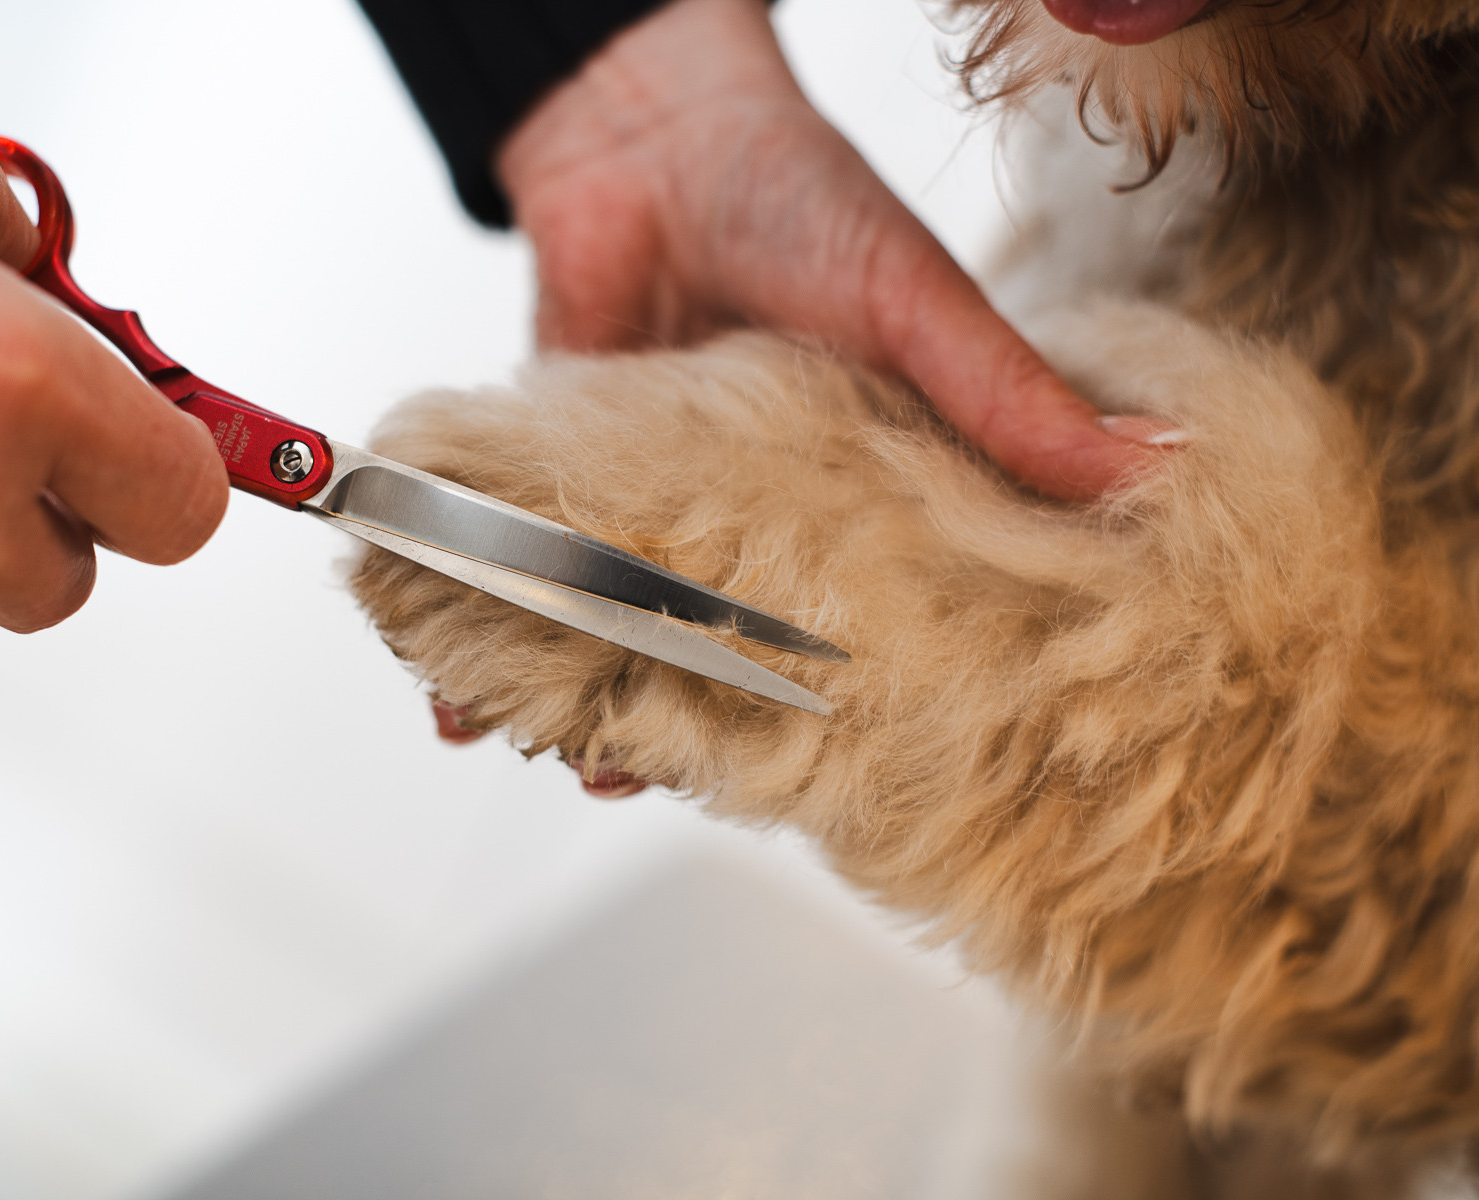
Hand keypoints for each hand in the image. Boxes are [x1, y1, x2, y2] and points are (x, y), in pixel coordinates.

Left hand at [430, 0, 1180, 772]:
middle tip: (673, 786)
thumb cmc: (795, 195)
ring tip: (571, 762)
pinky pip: (520, 568)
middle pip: (719, 652)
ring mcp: (648, 498)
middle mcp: (745, 515)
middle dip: (694, 728)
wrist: (650, 120)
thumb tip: (1152, 470)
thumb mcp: (916, 302)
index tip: (831, 786)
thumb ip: (1008, 395)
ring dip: (584, 698)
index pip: (850, 630)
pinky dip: (484, 626)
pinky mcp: (561, 468)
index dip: (837, 712)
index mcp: (851, 496)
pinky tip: (454, 696)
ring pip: (614, 631)